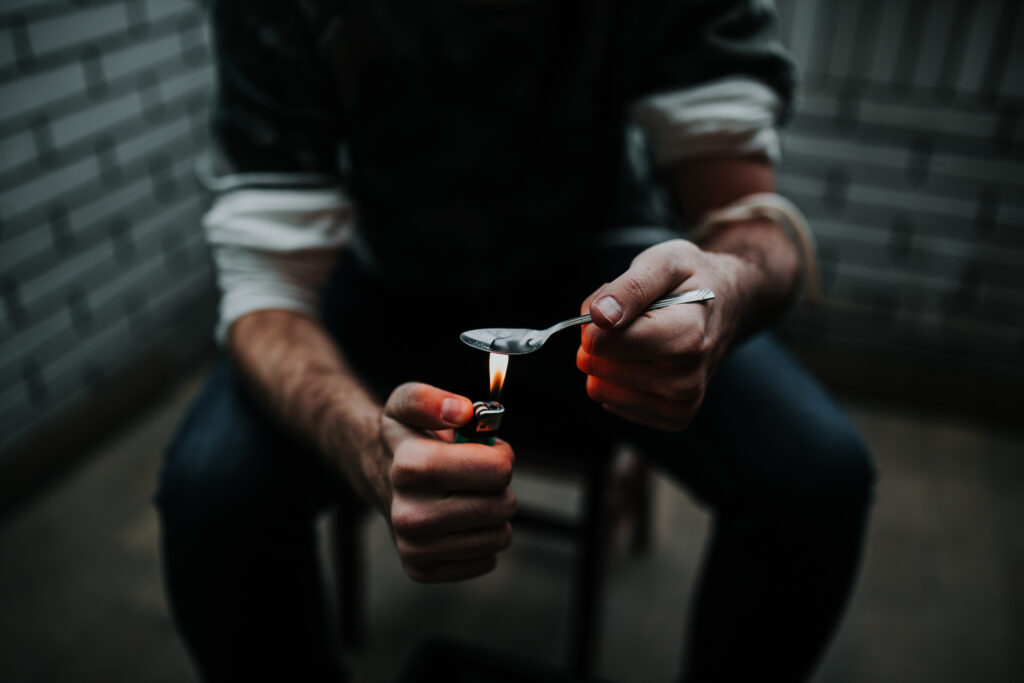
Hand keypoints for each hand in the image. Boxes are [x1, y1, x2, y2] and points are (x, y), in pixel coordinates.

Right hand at [380, 382, 515, 582]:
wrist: (377, 474)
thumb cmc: (405, 438)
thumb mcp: (409, 402)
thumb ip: (432, 399)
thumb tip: (462, 411)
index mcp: (411, 468)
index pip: (498, 471)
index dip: (502, 457)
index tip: (486, 450)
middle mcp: (408, 514)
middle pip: (503, 506)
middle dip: (498, 486)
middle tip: (475, 476)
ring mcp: (414, 547)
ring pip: (499, 537)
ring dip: (491, 514)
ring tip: (464, 496)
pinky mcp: (422, 570)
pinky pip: (487, 560)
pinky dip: (480, 540)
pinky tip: (456, 522)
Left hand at [576, 239, 746, 430]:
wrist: (728, 304)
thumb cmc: (692, 280)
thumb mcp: (664, 261)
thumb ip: (630, 287)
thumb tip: (599, 316)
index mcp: (687, 338)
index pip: (602, 343)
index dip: (595, 319)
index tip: (616, 304)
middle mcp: (688, 379)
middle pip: (598, 366)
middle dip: (601, 338)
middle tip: (631, 318)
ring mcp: (682, 403)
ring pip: (599, 389)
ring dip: (607, 359)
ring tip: (638, 336)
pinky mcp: (674, 417)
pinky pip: (612, 404)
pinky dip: (617, 381)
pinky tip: (642, 360)